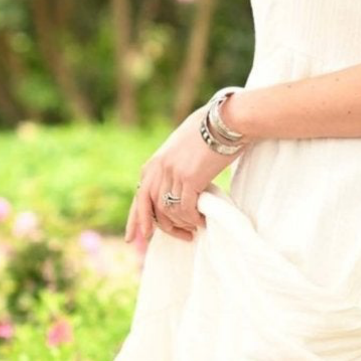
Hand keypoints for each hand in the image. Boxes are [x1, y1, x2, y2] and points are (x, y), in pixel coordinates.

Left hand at [125, 102, 244, 244]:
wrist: (225, 122)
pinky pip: (186, 209)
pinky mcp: (189, 178)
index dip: (136, 220)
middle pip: (151, 209)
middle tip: (181, 237)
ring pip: (169, 211)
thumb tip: (174, 187)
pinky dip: (193, 219)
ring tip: (195, 227)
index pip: (139, 197)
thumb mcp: (180, 149)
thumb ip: (172, 166)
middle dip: (162, 228)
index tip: (136, 238)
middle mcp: (159, 169)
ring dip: (182, 224)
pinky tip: (202, 220)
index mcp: (154, 163)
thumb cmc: (208, 133)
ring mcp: (172, 174)